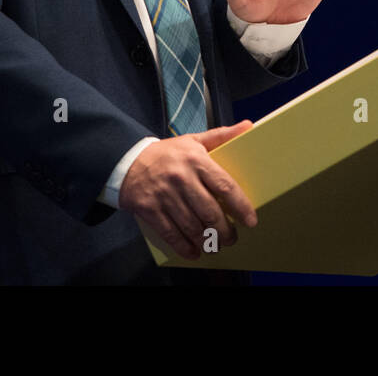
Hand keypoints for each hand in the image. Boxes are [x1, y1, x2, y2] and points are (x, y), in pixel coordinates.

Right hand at [118, 121, 255, 259]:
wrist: (127, 161)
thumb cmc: (167, 153)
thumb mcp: (193, 140)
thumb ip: (221, 136)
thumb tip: (248, 126)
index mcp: (196, 160)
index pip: (225, 186)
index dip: (240, 206)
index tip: (250, 221)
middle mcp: (181, 178)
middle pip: (210, 212)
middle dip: (224, 231)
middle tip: (231, 238)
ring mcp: (165, 196)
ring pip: (192, 226)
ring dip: (207, 240)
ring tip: (216, 245)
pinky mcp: (149, 210)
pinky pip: (171, 234)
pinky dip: (185, 247)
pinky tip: (194, 252)